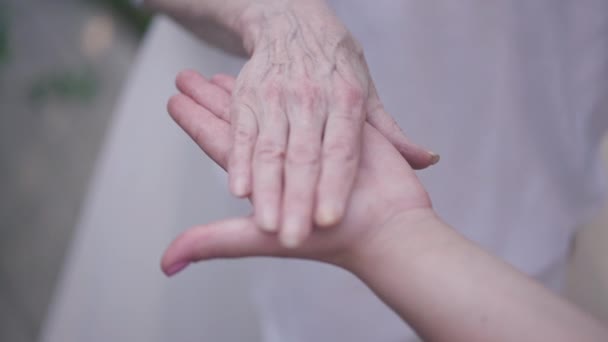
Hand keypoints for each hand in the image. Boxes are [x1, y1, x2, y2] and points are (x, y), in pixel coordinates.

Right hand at [174, 8, 436, 249]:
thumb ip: (390, 133)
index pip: (341, 150)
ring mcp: (276, 98)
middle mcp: (309, 98)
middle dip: (298, 199)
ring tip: (266, 224)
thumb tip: (427, 161)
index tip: (329, 220)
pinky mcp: (248, 98)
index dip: (335, 186)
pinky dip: (239, 163)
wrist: (292, 22)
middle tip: (294, 236)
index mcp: (345, 99)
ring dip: (267, 190)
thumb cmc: (333, 62)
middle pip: (304, 156)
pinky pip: (241, 134)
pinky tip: (239, 190)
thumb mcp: (367, 89)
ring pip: (271, 150)